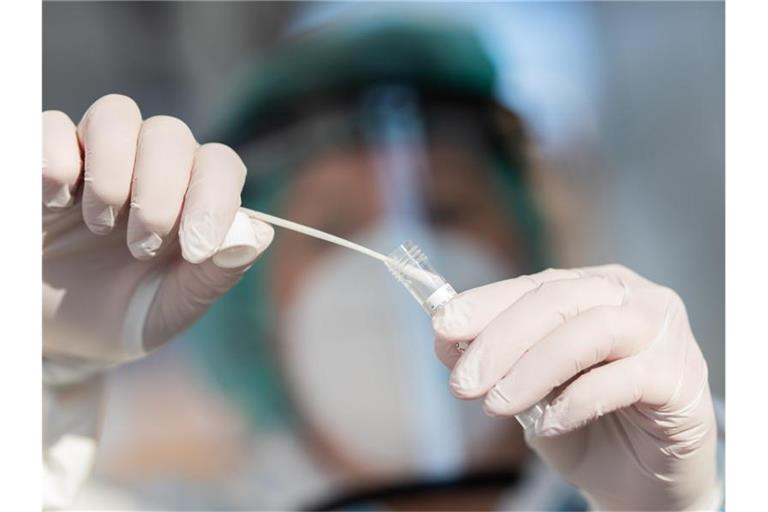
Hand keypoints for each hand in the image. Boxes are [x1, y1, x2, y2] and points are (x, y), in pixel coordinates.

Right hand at [43, 94, 273, 365]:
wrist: (58, 337)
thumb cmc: (128, 314)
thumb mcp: (177, 305)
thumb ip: (218, 272)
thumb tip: (260, 233)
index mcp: (192, 197)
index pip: (219, 164)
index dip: (214, 198)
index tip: (196, 250)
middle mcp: (148, 166)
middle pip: (169, 133)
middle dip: (161, 191)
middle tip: (141, 247)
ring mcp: (95, 158)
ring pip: (116, 114)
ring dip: (113, 170)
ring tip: (101, 223)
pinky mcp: (40, 163)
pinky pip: (51, 126)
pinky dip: (57, 157)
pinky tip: (56, 203)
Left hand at [433, 265, 718, 510]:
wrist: (638, 481)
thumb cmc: (582, 424)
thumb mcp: (527, 387)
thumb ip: (496, 358)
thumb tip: (445, 338)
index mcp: (594, 287)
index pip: (534, 285)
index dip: (485, 304)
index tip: (442, 328)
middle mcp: (633, 298)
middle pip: (558, 300)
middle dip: (501, 340)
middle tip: (463, 383)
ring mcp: (665, 334)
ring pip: (591, 332)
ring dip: (533, 369)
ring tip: (497, 405)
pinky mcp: (683, 379)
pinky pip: (628, 378)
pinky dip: (579, 399)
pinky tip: (549, 423)